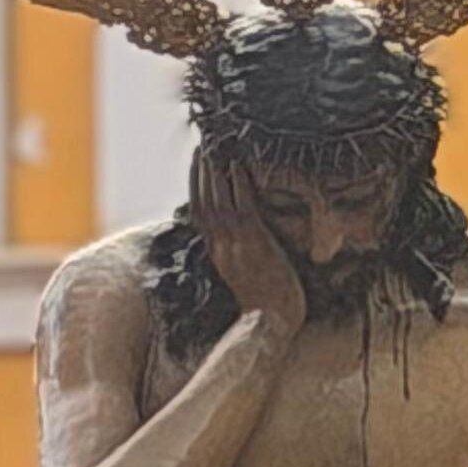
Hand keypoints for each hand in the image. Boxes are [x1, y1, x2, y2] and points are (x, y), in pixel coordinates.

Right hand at [192, 155, 304, 342]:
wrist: (272, 321)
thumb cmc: (265, 302)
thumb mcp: (242, 274)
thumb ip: (236, 253)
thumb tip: (239, 237)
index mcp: (215, 252)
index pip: (198, 213)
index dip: (195, 187)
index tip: (197, 165)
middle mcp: (219, 244)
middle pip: (202, 200)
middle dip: (201, 171)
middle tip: (203, 145)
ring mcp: (235, 241)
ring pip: (217, 198)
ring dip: (214, 170)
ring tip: (215, 147)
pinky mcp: (253, 240)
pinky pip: (241, 203)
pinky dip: (237, 182)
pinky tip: (237, 163)